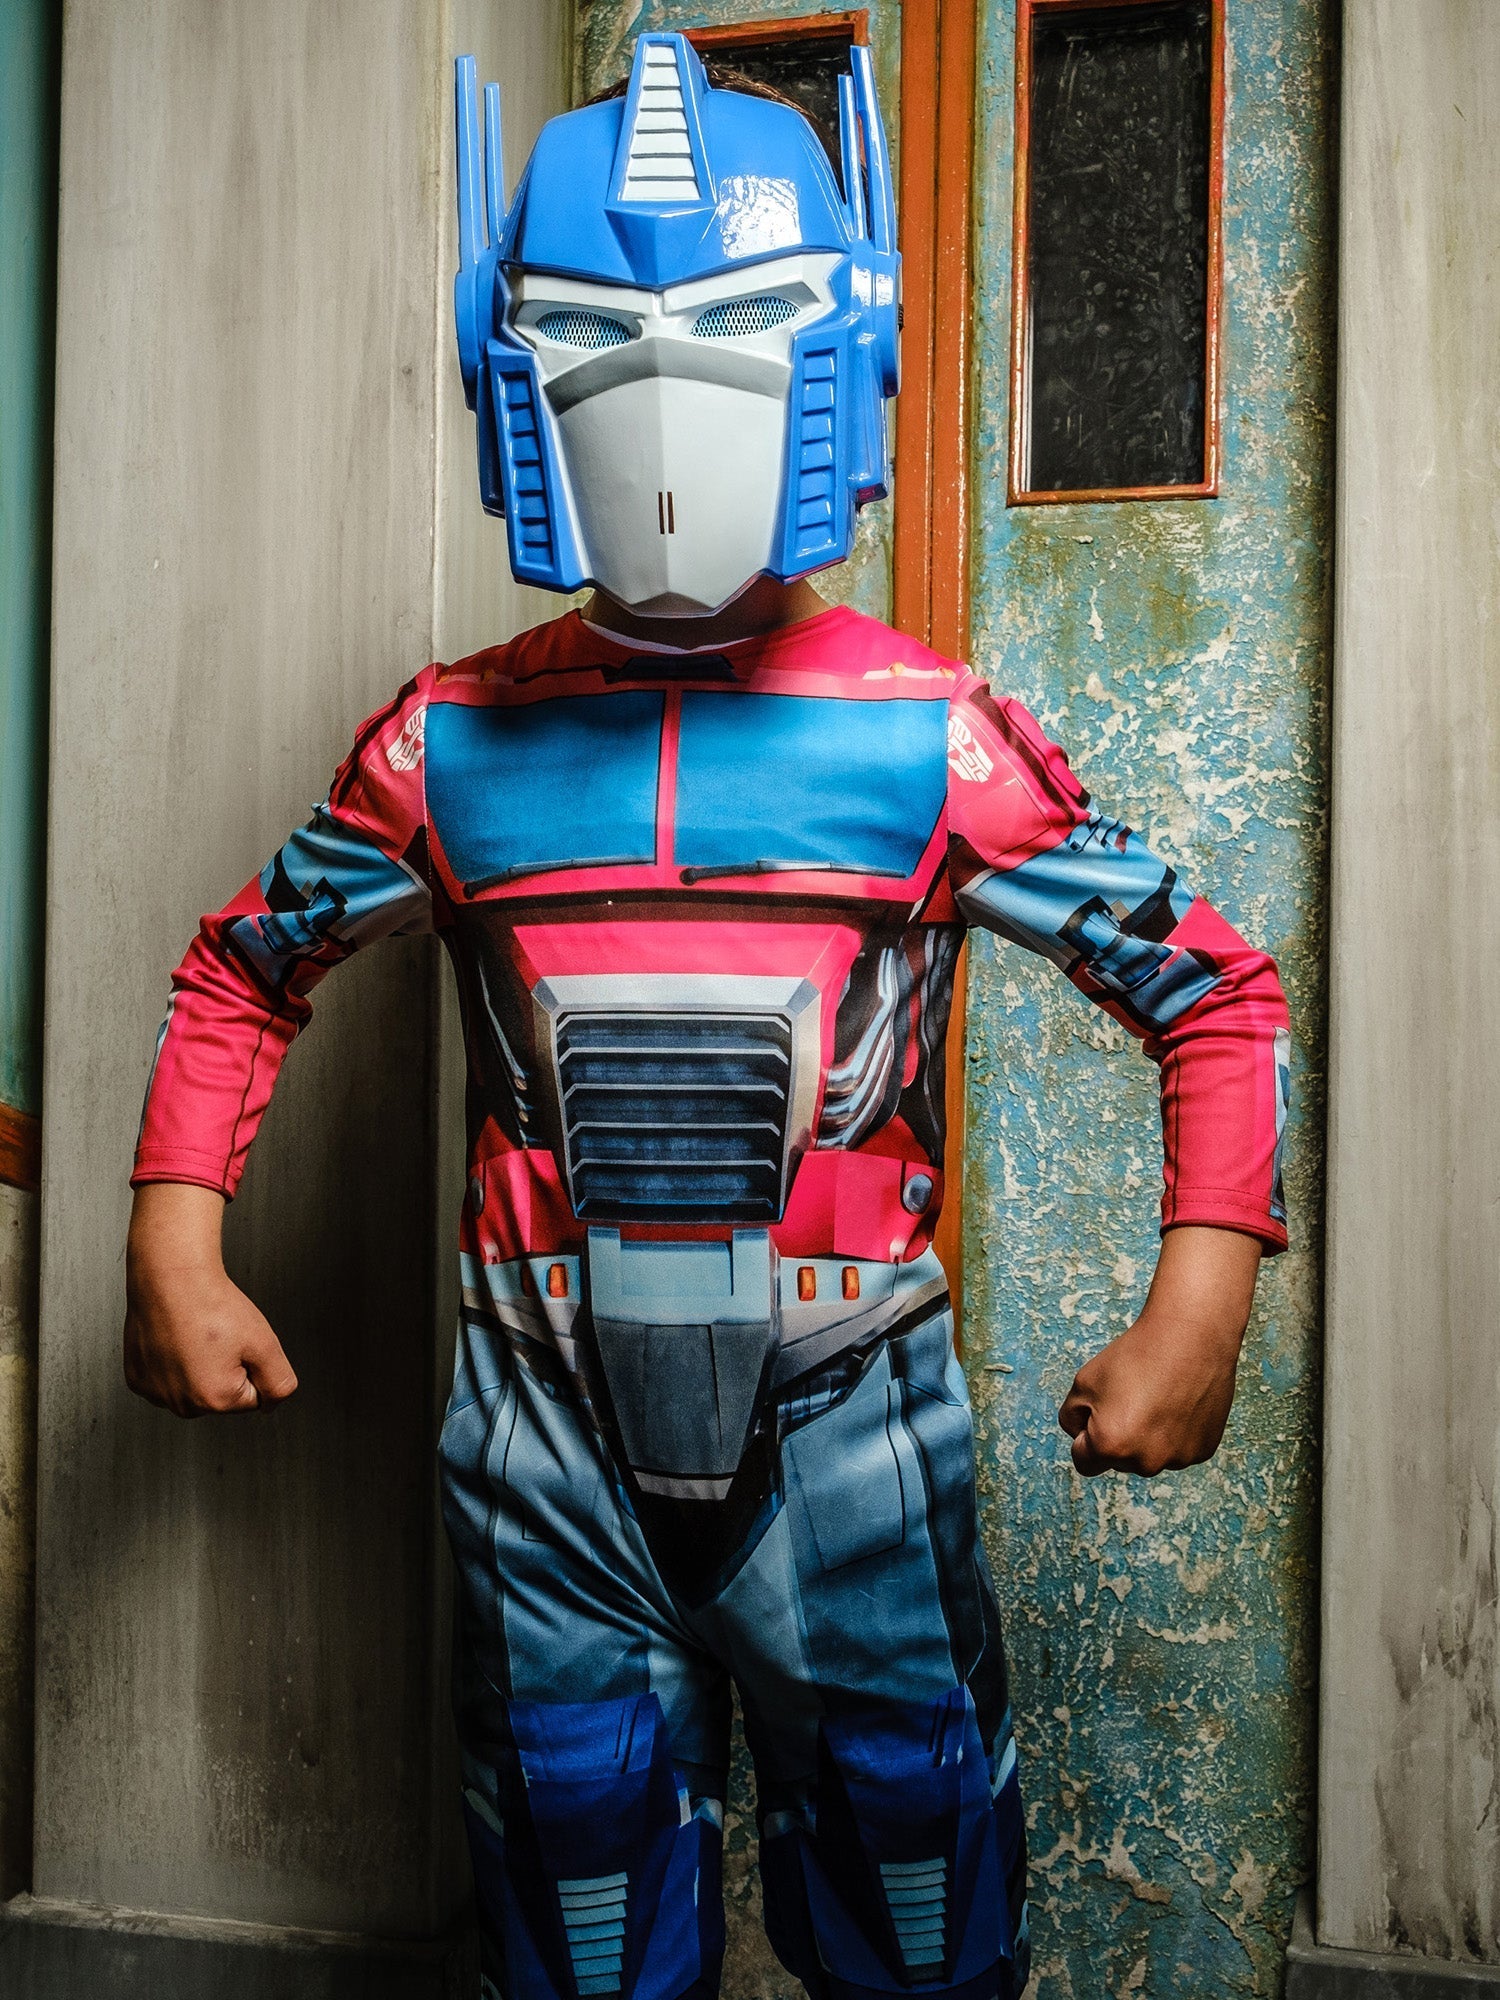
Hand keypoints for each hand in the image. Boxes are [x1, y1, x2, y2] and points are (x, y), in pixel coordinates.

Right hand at [123, 1182, 297, 1416]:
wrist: (171, 1276)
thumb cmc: (211, 1303)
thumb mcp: (266, 1344)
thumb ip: (279, 1383)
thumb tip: (272, 1404)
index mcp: (213, 1399)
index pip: (253, 1397)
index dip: (253, 1366)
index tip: (238, 1343)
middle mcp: (180, 1403)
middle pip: (221, 1396)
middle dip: (227, 1369)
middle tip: (218, 1338)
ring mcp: (154, 1392)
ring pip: (194, 1388)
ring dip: (199, 1367)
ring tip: (196, 1336)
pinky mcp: (137, 1379)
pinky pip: (168, 1378)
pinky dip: (173, 1362)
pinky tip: (175, 1339)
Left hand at [1057, 1226, 1261, 1476]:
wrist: (1190, 1337)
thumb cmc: (1133, 1357)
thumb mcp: (1083, 1382)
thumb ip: (1071, 1416)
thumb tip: (1081, 1434)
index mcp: (1110, 1446)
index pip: (1084, 1461)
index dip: (1085, 1434)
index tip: (1097, 1411)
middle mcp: (1146, 1462)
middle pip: (1119, 1460)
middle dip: (1117, 1436)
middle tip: (1131, 1397)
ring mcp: (1178, 1459)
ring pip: (1150, 1455)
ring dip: (1148, 1437)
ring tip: (1157, 1397)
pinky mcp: (1203, 1450)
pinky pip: (1178, 1449)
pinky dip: (1175, 1433)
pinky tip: (1179, 1402)